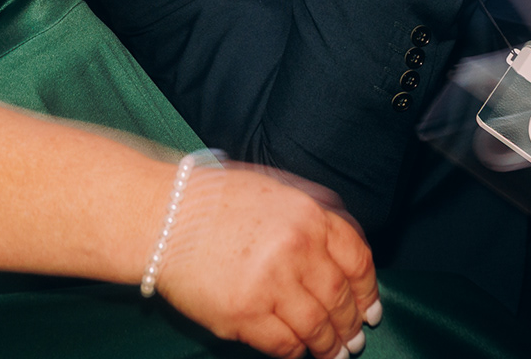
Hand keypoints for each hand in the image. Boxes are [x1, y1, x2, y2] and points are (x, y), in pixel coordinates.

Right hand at [155, 164, 380, 358]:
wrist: (161, 215)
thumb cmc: (214, 199)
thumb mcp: (275, 188)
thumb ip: (315, 211)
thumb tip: (348, 246)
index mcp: (308, 215)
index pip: (357, 259)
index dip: (368, 290)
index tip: (369, 307)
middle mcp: (295, 248)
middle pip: (340, 298)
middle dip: (350, 324)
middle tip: (354, 339)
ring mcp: (270, 283)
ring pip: (316, 326)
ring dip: (329, 345)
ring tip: (332, 354)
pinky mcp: (244, 313)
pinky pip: (283, 343)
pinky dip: (295, 352)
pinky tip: (297, 351)